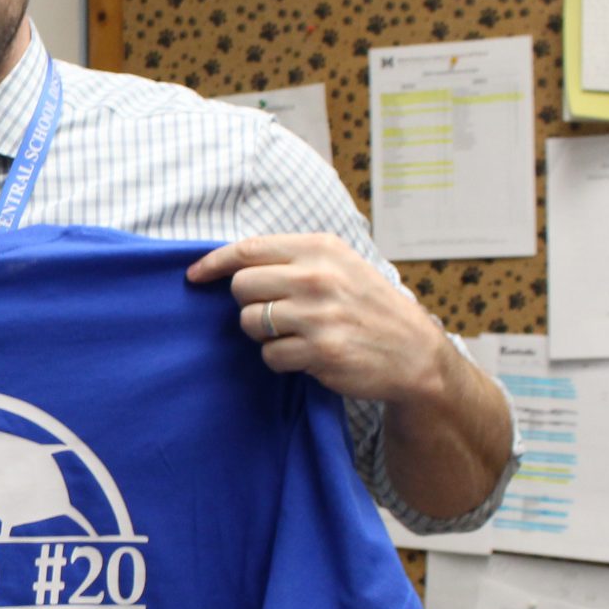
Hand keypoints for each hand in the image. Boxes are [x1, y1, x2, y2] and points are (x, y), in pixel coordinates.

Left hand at [187, 232, 445, 404]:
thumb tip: (231, 263)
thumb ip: (292, 259)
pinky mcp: (321, 352)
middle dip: (249, 303)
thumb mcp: (340, 265)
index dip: (213, 263)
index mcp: (321, 249)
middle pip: (242, 287)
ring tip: (296, 334)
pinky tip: (307, 355)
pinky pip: (270, 356)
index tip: (194, 275)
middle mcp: (318, 277)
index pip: (248, 249)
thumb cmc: (368, 306)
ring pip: (251, 323)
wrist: (414, 351)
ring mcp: (319, 315)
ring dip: (264, 334)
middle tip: (275, 312)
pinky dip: (281, 360)